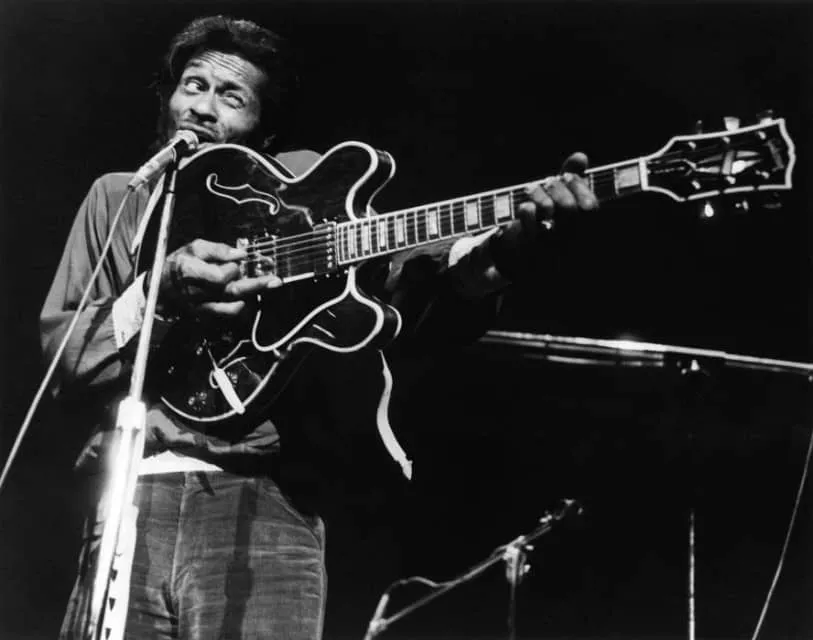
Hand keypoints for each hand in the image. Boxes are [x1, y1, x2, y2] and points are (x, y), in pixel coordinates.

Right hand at [151, 239, 281, 316]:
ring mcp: (201, 306)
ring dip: (253, 295)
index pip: (220, 275)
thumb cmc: (179, 263)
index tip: (242, 259)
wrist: (162, 288)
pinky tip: (250, 297)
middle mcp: (197, 291)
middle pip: (232, 291)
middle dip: (257, 285)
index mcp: (191, 270)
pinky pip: (229, 314)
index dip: (234, 268)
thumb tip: (240, 253)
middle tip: (275, 280)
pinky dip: (243, 305)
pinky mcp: (206, 315)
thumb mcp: (194, 248)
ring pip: (234, 304)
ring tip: (266, 285)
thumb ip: (217, 249)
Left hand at [489, 152, 597, 280]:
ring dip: (538, 193)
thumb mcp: (559, 202)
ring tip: (532, 190)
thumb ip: (572, 179)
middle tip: (546, 182)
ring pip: (546, 213)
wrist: (517, 259)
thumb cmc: (544, 224)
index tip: (566, 176)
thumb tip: (581, 156)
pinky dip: (526, 208)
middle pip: (569, 209)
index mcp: (584, 235)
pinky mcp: (527, 252)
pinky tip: (525, 206)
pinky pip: (526, 223)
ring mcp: (549, 251)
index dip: (579, 187)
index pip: (590, 209)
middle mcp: (570, 246)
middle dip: (556, 187)